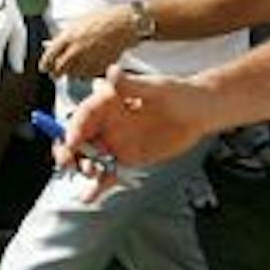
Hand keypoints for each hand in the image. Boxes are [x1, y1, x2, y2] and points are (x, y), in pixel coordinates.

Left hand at [38, 3, 138, 78]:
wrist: (123, 24)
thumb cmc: (101, 20)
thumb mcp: (78, 23)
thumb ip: (65, 37)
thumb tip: (53, 48)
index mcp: (67, 37)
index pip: (48, 57)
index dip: (45, 65)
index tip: (44, 68)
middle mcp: (75, 50)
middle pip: (58, 70)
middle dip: (56, 73)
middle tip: (56, 74)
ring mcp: (87, 60)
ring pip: (72, 75)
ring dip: (71, 73)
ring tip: (75, 67)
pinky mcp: (99, 67)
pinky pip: (86, 76)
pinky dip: (85, 74)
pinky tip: (87, 66)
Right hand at [59, 64, 217, 177]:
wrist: (200, 113)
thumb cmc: (179, 93)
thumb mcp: (156, 88)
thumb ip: (130, 84)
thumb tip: (111, 73)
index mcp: (108, 101)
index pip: (84, 115)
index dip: (73, 128)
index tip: (71, 142)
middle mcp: (108, 122)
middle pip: (79, 138)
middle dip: (69, 151)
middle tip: (68, 163)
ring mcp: (115, 142)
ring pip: (90, 158)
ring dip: (84, 168)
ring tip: (92, 173)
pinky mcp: (126, 159)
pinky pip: (108, 174)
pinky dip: (97, 186)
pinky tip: (88, 196)